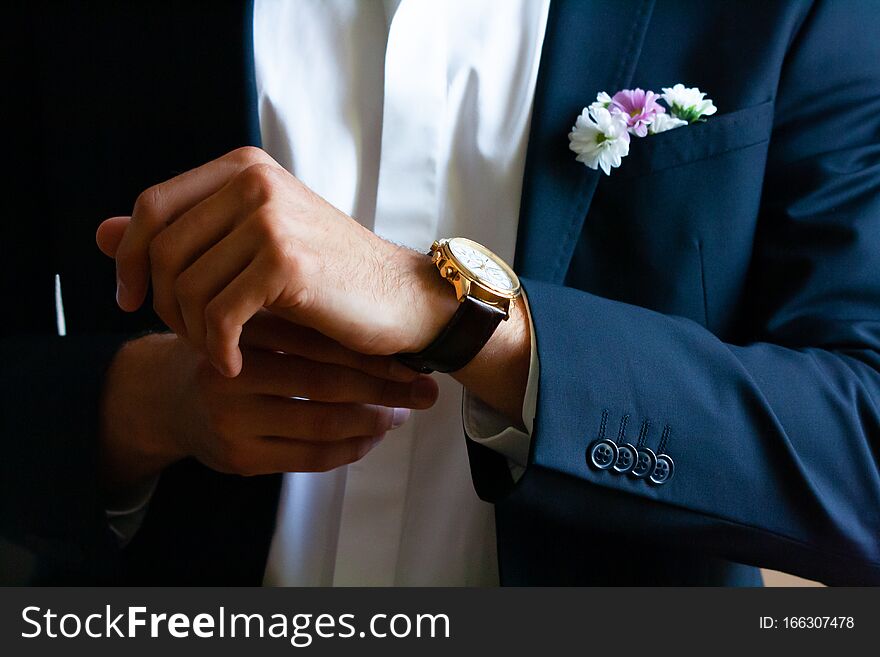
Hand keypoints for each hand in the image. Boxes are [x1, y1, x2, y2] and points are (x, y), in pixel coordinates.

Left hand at [97, 147, 457, 376]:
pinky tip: (234, 365)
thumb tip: (98, 234)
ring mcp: (269, 218)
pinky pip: (216, 315)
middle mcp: (253, 182)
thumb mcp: (250, 248)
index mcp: (243, 169)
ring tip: (220, 352)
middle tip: (192, 338)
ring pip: (183, 286)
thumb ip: (181, 235)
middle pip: (160, 250)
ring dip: (191, 333)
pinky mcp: (284, 261)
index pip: (151, 207)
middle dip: (161, 305)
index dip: (129, 258)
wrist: (402, 299)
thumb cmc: (330, 278)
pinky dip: (217, 349)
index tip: (130, 301)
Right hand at [99, 312, 438, 502]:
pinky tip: (376, 435)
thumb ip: (301, 317)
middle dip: (385, 386)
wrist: (166, 399)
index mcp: (240, 329)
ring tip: (406, 411)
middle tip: (426, 387)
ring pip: (323, 423)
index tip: (411, 352)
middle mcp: (231, 374)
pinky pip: (312, 458)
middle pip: (326, 383)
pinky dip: (353, 448)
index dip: (370, 350)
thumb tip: (386, 322)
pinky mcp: (239, 459)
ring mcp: (232, 421)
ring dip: (375, 419)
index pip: (319, 340)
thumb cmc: (232, 352)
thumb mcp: (254, 322)